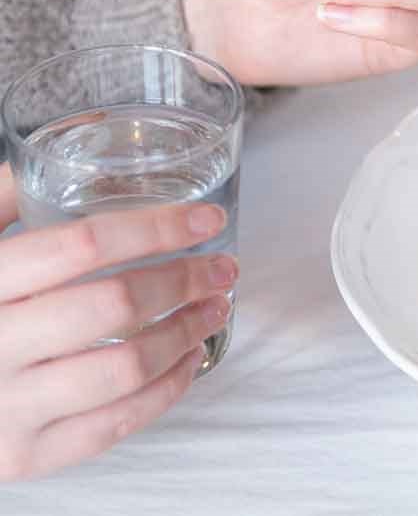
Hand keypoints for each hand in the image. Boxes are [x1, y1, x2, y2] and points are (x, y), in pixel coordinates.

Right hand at [0, 165, 235, 480]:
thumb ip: (3, 199)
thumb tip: (76, 136)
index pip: (82, 246)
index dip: (155, 228)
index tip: (206, 220)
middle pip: (114, 306)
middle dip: (184, 281)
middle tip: (223, 268)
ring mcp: (8, 407)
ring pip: (125, 368)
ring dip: (186, 334)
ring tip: (214, 309)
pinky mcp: (27, 455)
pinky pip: (116, 424)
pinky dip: (168, 389)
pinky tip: (188, 359)